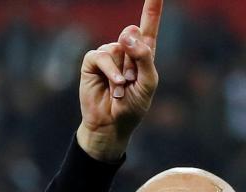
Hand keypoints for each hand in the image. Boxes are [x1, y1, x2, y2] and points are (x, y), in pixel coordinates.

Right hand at [76, 0, 161, 161]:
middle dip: (135, 57)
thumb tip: (127, 31)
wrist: (111, 124)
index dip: (152, 8)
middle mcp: (125, 50)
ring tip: (121, 88)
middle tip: (132, 82)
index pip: (149, 26)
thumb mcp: (147, 84)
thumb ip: (143, 57)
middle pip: (132, 34)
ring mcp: (109, 54)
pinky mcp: (93, 61)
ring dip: (122, 72)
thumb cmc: (132, 107)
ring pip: (117, 48)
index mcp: (144, 54)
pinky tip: (115, 85)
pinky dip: (110, 71)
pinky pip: (102, 56)